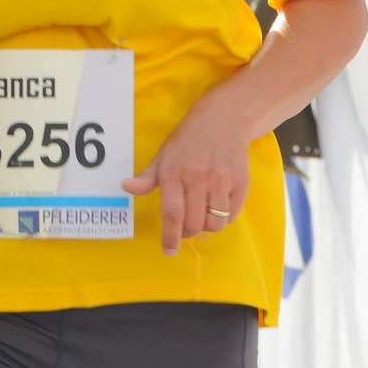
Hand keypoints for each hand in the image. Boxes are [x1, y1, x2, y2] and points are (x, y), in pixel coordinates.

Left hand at [121, 98, 250, 255]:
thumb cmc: (188, 139)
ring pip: (214, 223)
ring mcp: (221, 181)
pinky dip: (223, 219)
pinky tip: (216, 207)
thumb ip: (147, 177)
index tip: (168, 250)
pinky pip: (232, 215)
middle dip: (187, 233)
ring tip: (201, 215)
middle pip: (194, 223)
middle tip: (185, 229)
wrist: (224, 118)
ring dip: (206, 226)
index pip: (172, 214)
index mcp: (174, 172)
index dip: (170, 236)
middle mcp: (198, 178)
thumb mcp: (163, 154)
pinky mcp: (241, 182)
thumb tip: (126, 188)